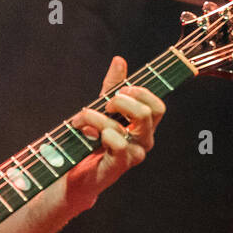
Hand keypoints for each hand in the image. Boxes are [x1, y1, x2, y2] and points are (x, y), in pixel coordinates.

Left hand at [64, 56, 165, 213]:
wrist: (75, 172)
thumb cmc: (92, 140)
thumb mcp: (102, 107)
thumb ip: (112, 85)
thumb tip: (119, 60)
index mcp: (144, 126)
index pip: (157, 106)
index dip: (141, 92)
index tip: (121, 89)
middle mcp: (143, 141)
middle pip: (147, 114)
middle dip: (122, 101)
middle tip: (104, 103)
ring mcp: (133, 155)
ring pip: (124, 128)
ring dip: (97, 117)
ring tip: (81, 119)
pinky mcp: (118, 167)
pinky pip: (118, 144)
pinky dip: (101, 133)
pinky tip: (89, 133)